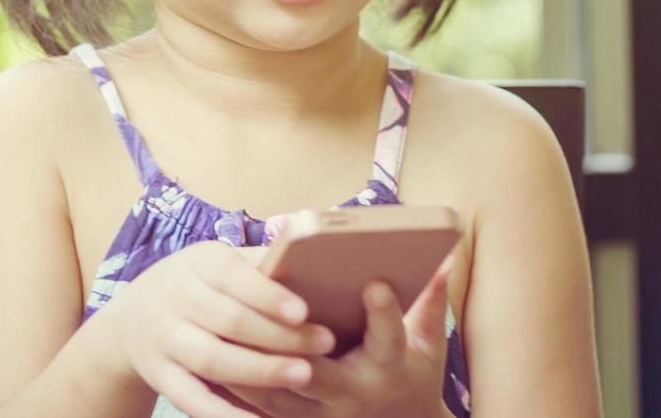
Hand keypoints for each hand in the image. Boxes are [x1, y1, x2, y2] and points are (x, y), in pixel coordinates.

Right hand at [93, 241, 339, 417]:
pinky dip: (224, 414)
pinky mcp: (159, 377)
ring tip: (303, 374)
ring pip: (212, 359)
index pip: (231, 275)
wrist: (130, 322)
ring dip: (260, 370)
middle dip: (278, 335)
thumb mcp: (216, 263)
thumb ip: (259, 263)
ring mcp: (163, 340)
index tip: (304, 311)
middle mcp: (174, 298)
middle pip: (228, 320)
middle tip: (324, 343)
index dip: (267, 294)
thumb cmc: (195, 286)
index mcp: (195, 263)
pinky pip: (191, 399)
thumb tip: (312, 253)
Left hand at [221, 253, 455, 417]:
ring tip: (225, 328)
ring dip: (252, 364)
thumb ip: (430, 302)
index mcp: (389, 367)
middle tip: (266, 307)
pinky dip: (240, 388)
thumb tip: (446, 257)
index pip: (389, 338)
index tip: (374, 283)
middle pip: (317, 370)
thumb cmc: (413, 375)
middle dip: (290, 342)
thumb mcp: (430, 342)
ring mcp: (324, 415)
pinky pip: (263, 409)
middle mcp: (354, 395)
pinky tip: (214, 361)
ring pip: (280, 394)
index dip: (384, 312)